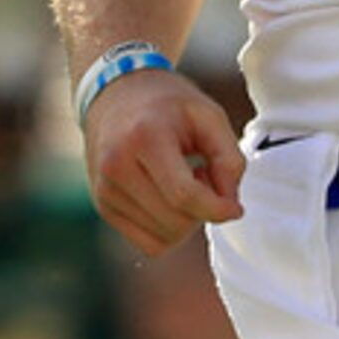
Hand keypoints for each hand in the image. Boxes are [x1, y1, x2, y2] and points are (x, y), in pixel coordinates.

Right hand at [82, 67, 244, 255]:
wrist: (116, 94)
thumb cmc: (168, 105)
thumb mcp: (209, 115)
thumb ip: (229, 159)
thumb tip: (229, 207)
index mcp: (144, 137)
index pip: (183, 195)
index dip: (216, 209)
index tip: (235, 208)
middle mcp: (117, 166)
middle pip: (175, 221)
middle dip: (202, 211)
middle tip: (204, 178)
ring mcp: (105, 189)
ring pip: (163, 239)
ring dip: (186, 221)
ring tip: (184, 184)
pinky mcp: (103, 206)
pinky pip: (148, 244)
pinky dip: (168, 231)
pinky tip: (169, 200)